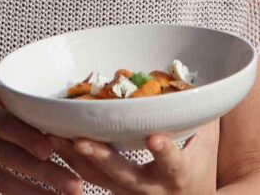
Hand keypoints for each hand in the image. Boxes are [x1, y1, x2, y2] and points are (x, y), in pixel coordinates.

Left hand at [48, 120, 218, 194]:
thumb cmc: (200, 165)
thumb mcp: (206, 141)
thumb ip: (200, 113)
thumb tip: (196, 77)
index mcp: (178, 175)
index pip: (172, 163)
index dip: (164, 151)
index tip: (155, 138)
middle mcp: (151, 189)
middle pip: (123, 175)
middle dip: (101, 158)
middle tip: (80, 141)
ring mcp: (128, 193)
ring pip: (96, 178)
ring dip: (74, 157)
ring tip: (53, 136)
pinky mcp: (112, 193)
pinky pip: (87, 178)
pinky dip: (70, 161)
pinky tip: (53, 142)